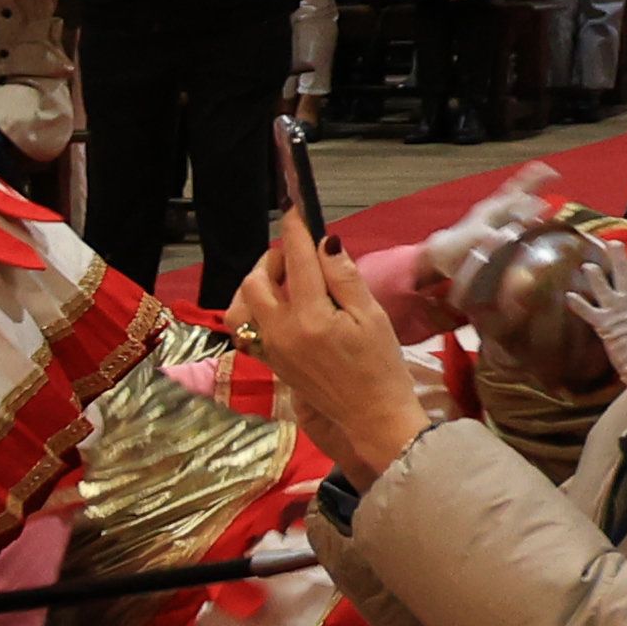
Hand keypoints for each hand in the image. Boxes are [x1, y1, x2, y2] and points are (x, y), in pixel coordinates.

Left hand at [239, 221, 429, 480]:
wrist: (371, 416)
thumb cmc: (381, 366)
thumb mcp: (372, 317)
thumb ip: (344, 278)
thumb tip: (325, 242)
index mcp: (311, 317)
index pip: (298, 261)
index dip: (297, 231)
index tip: (295, 209)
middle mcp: (281, 330)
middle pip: (257, 280)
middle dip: (274, 259)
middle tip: (299, 256)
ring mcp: (271, 347)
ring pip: (245, 303)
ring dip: (261, 283)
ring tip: (289, 280)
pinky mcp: (270, 360)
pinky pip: (248, 326)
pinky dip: (259, 307)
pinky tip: (284, 306)